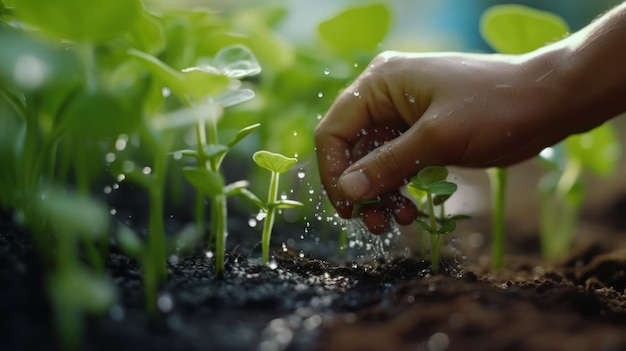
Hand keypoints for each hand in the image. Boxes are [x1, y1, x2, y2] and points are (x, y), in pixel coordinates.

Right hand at [315, 50, 576, 232]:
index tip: (347, 207)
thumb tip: (347, 191)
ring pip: (373, 163)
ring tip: (397, 221)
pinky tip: (409, 212)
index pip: (334, 130)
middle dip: (359, 188)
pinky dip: (398, 189)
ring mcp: (403, 117)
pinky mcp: (422, 134)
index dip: (333, 171)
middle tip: (371, 222)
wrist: (548, 102)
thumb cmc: (493, 108)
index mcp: (379, 84)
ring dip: (379, 194)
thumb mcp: (436, 139)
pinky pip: (396, 165)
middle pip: (351, 150)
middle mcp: (385, 98)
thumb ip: (387, 165)